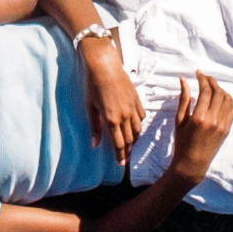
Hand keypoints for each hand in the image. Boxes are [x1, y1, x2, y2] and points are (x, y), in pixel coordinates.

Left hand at [79, 34, 146, 156]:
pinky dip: (139, 124)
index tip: (121, 164)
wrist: (105, 67)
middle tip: (125, 158)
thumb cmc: (93, 86)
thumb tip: (95, 144)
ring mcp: (132, 107)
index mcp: (112, 120)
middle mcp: (124, 116)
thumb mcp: (90, 108)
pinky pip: (141, 117)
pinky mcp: (137, 99)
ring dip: (135, 139)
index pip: (119, 144)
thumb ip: (94, 127)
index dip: (120, 155)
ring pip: (138, 129)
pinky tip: (135, 127)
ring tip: (131, 144)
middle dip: (128, 151)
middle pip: (130, 139)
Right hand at [162, 75, 232, 186]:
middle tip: (205, 77)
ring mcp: (222, 125)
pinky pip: (232, 109)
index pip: (205, 91)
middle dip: (212, 81)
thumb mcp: (179, 120)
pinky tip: (220, 98)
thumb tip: (183, 80)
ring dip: (221, 89)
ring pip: (227, 99)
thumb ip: (183, 99)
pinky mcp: (227, 129)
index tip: (198, 73)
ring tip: (212, 87)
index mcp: (199, 118)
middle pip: (218, 92)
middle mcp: (213, 120)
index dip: (202, 78)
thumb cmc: (182, 142)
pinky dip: (228, 100)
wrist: (193, 163)